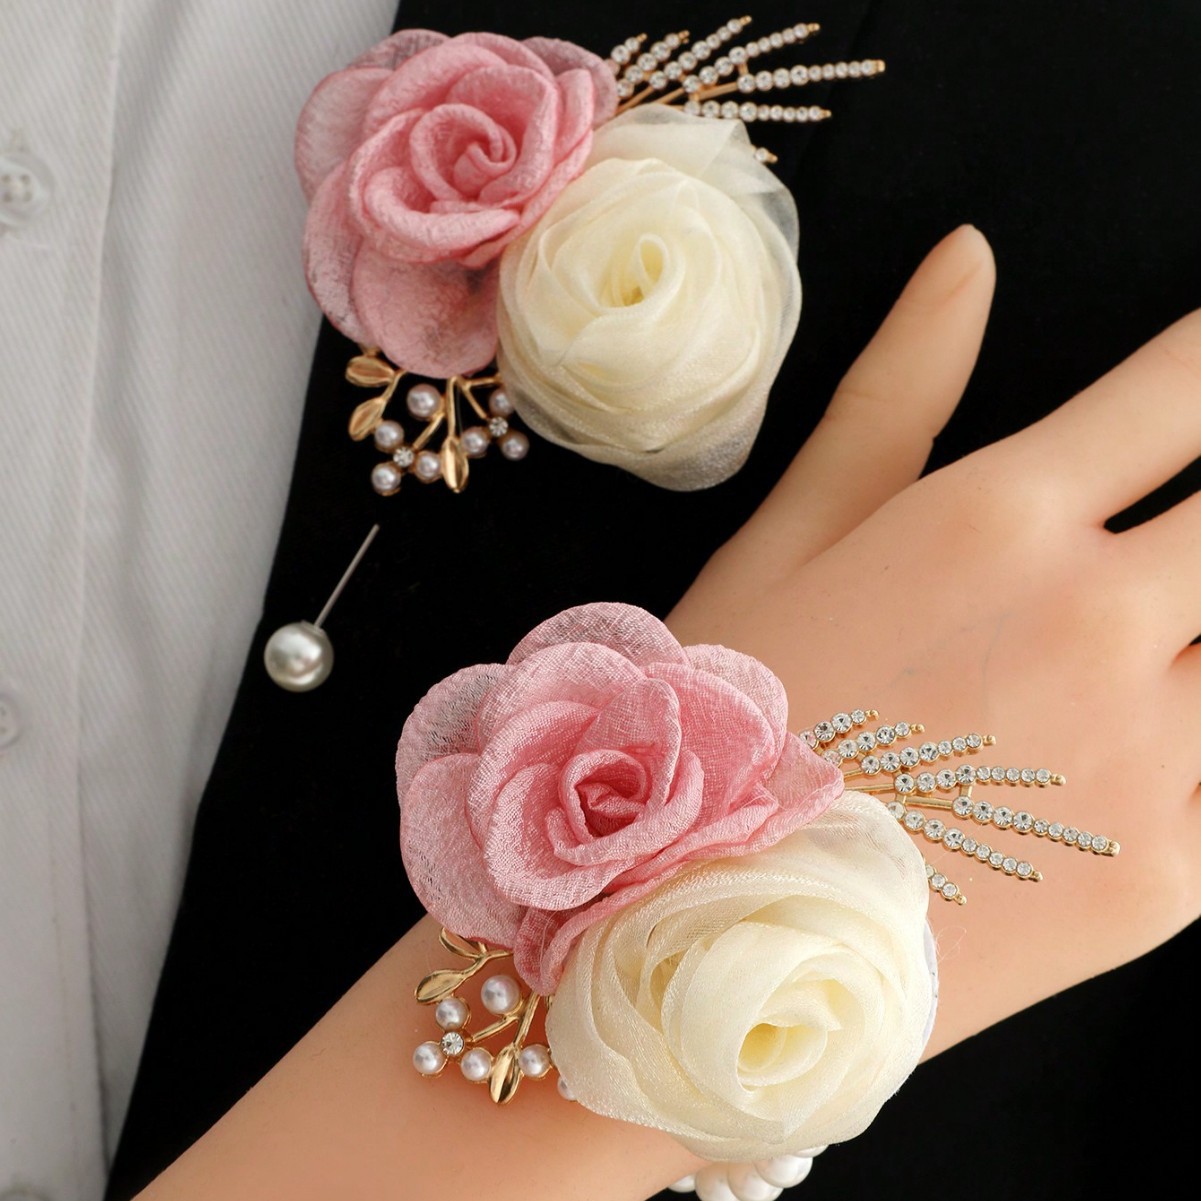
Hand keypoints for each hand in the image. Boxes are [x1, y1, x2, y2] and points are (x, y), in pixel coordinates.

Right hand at [668, 224, 1200, 1053]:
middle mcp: (1098, 621)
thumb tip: (968, 259)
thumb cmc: (731, 719)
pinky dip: (1199, 738)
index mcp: (998, 520)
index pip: (1186, 383)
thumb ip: (894, 394)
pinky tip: (1118, 750)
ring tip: (1128, 635)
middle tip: (1166, 534)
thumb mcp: (790, 541)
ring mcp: (1154, 757)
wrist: (707, 930)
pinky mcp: (1176, 877)